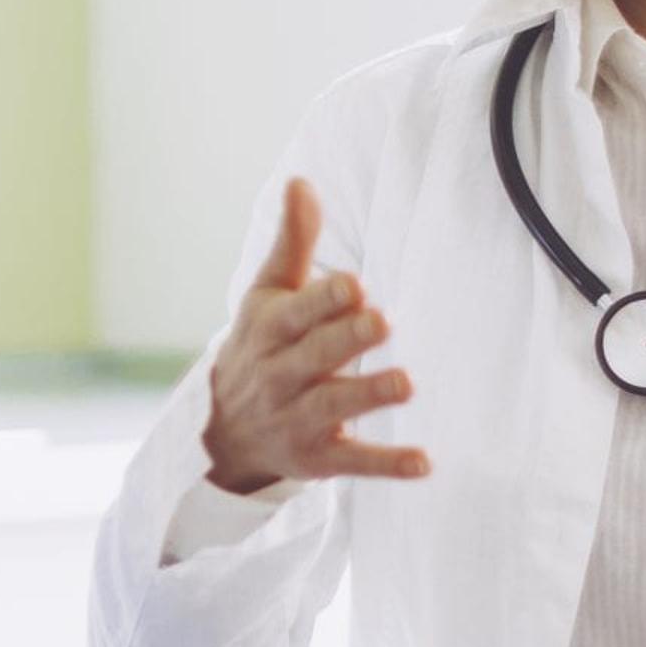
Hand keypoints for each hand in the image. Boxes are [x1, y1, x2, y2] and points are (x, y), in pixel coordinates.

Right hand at [200, 178, 432, 497]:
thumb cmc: (260, 345)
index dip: (325, 299)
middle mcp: (279, 375)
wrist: (222, 431)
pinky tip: (423, 464)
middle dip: (348, 340)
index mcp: (269, 330)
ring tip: (406, 383)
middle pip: (315, 356)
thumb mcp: (268, 294)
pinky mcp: (318, 458)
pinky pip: (354, 462)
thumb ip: (293, 243)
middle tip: (383, 321)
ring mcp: (297, 419)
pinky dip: (387, 465)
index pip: (297, 313)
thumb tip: (302, 181)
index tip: (354, 284)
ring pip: (333, 406)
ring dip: (369, 396)